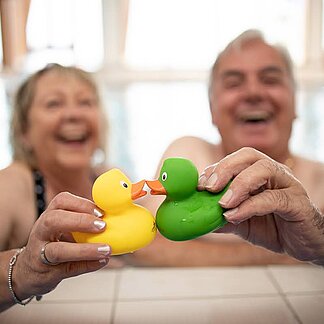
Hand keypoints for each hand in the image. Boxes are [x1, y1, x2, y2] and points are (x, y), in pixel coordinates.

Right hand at [13, 192, 110, 299]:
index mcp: (50, 215)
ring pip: (57, 250)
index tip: (101, 211)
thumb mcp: (64, 227)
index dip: (81, 204)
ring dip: (85, 249)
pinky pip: (67, 269)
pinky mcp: (45, 272)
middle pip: (53, 220)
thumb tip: (117, 217)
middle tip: (102, 226)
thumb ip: (84, 221)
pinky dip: (87, 265)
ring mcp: (40, 253)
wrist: (29, 271)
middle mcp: (41, 231)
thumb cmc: (55, 243)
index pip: (61, 201)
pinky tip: (102, 262)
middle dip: (80, 221)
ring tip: (107, 249)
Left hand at [198, 147, 323, 264]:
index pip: (234, 159)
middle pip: (248, 155)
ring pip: (264, 169)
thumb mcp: (241, 221)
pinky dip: (250, 206)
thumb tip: (196, 217)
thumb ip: (221, 216)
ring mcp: (287, 184)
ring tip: (222, 202)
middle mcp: (273, 173)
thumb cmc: (272, 226)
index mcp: (257, 173)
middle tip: (208, 187)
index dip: (215, 168)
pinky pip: (273, 198)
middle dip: (225, 168)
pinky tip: (234, 216)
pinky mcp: (298, 202)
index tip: (199, 184)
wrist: (303, 244)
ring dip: (238, 184)